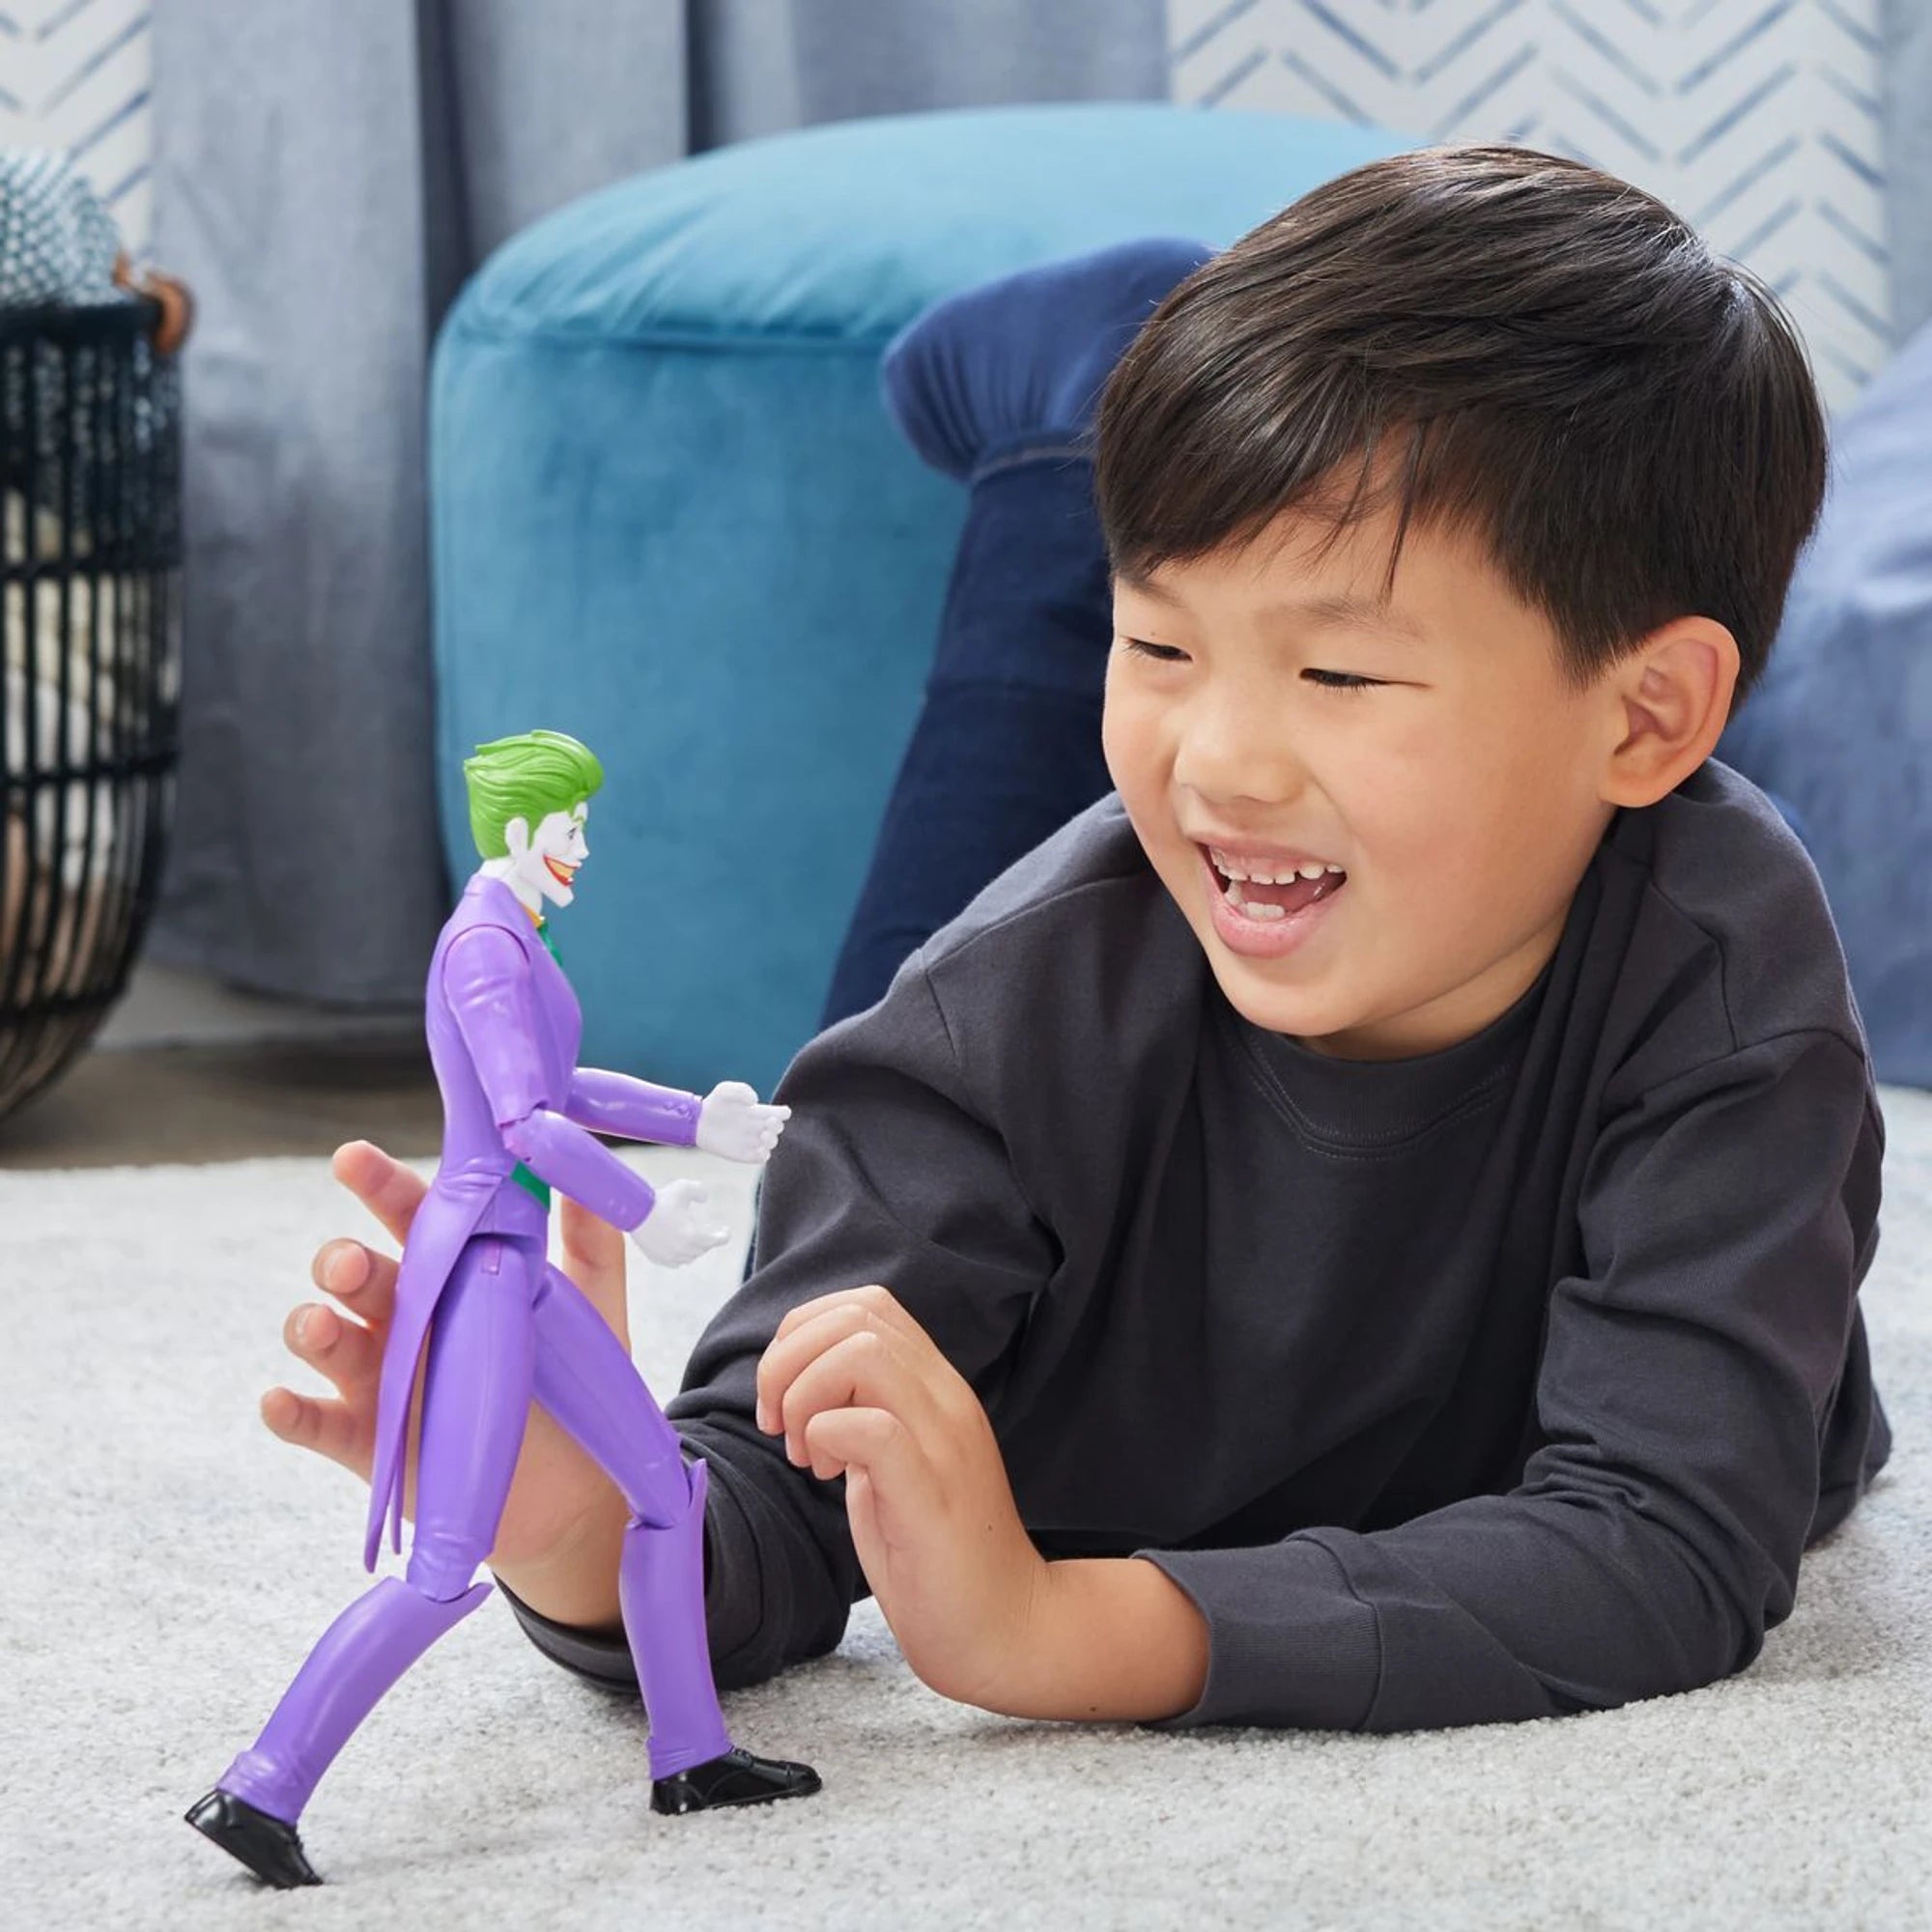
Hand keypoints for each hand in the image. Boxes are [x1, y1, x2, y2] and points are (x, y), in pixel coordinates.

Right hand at [263, 1140, 629, 1576]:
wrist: (575, 1489)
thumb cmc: (573, 1383)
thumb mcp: (594, 1305)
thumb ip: (589, 1236)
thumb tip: (579, 1166)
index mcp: (454, 1273)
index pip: (410, 1218)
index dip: (380, 1186)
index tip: (353, 1158)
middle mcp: (407, 1318)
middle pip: (357, 1276)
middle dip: (342, 1262)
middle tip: (351, 1264)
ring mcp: (383, 1380)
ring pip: (326, 1340)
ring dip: (312, 1327)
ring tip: (322, 1324)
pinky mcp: (369, 1444)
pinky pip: (315, 1423)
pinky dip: (289, 1412)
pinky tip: (281, 1400)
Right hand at [628, 1175, 730, 1267]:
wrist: (634, 1212)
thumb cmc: (660, 1200)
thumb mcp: (684, 1188)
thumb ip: (699, 1191)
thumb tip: (705, 1198)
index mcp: (694, 1236)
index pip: (716, 1240)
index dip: (724, 1236)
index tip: (726, 1232)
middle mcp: (683, 1250)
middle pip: (702, 1249)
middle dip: (707, 1240)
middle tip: (710, 1233)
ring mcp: (670, 1257)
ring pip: (689, 1257)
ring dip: (694, 1249)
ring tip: (694, 1240)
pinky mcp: (657, 1258)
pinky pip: (674, 1262)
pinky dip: (679, 1256)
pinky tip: (679, 1248)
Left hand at [693, 1079, 789, 1162]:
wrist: (697, 1121)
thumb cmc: (713, 1103)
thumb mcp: (726, 1089)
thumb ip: (742, 1090)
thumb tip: (755, 1102)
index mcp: (758, 1111)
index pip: (781, 1114)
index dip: (783, 1113)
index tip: (776, 1112)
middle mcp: (757, 1126)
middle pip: (778, 1128)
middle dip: (777, 1126)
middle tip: (767, 1123)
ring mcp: (751, 1140)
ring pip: (772, 1144)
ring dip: (772, 1140)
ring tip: (762, 1136)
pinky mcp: (743, 1153)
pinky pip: (761, 1158)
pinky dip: (764, 1155)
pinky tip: (757, 1148)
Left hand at [754, 1283, 1047, 1709]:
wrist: (1003, 1631)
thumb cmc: (934, 1554)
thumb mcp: (890, 1464)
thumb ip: (860, 1414)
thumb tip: (798, 1386)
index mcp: (935, 1388)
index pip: (867, 1303)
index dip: (804, 1334)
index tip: (784, 1400)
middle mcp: (946, 1400)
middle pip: (858, 1314)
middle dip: (790, 1359)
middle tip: (781, 1426)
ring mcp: (944, 1443)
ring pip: (863, 1354)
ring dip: (807, 1395)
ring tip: (807, 1454)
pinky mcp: (931, 1495)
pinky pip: (872, 1428)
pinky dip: (828, 1437)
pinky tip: (828, 1475)